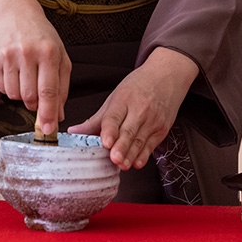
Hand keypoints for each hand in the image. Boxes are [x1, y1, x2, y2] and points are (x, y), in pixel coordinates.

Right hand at [0, 0, 71, 134]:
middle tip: (38, 94)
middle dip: (35, 104)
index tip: (48, 129)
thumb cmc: (42, 38)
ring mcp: (8, 56)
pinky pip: (1, 88)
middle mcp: (27, 53)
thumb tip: (58, 115)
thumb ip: (62, 88)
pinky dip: (9, 87)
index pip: (48, 90)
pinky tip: (15, 72)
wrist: (15, 16)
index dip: (48, 113)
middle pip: (29, 96)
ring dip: (21, 95)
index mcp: (49, 52)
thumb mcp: (60, 57)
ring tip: (26, 77)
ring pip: (14, 95)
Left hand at [68, 47, 197, 169]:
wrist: (167, 76)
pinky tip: (137, 162)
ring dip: (131, 155)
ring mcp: (152, 120)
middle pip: (128, 131)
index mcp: (123, 99)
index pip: (114, 117)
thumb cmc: (138, 86)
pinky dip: (144, 155)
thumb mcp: (115, 97)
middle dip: (121, 146)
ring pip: (140, 141)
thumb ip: (96, 119)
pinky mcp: (162, 129)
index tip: (105, 141)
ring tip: (123, 165)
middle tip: (114, 158)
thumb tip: (74, 132)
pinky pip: (151, 145)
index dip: (110, 130)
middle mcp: (139, 109)